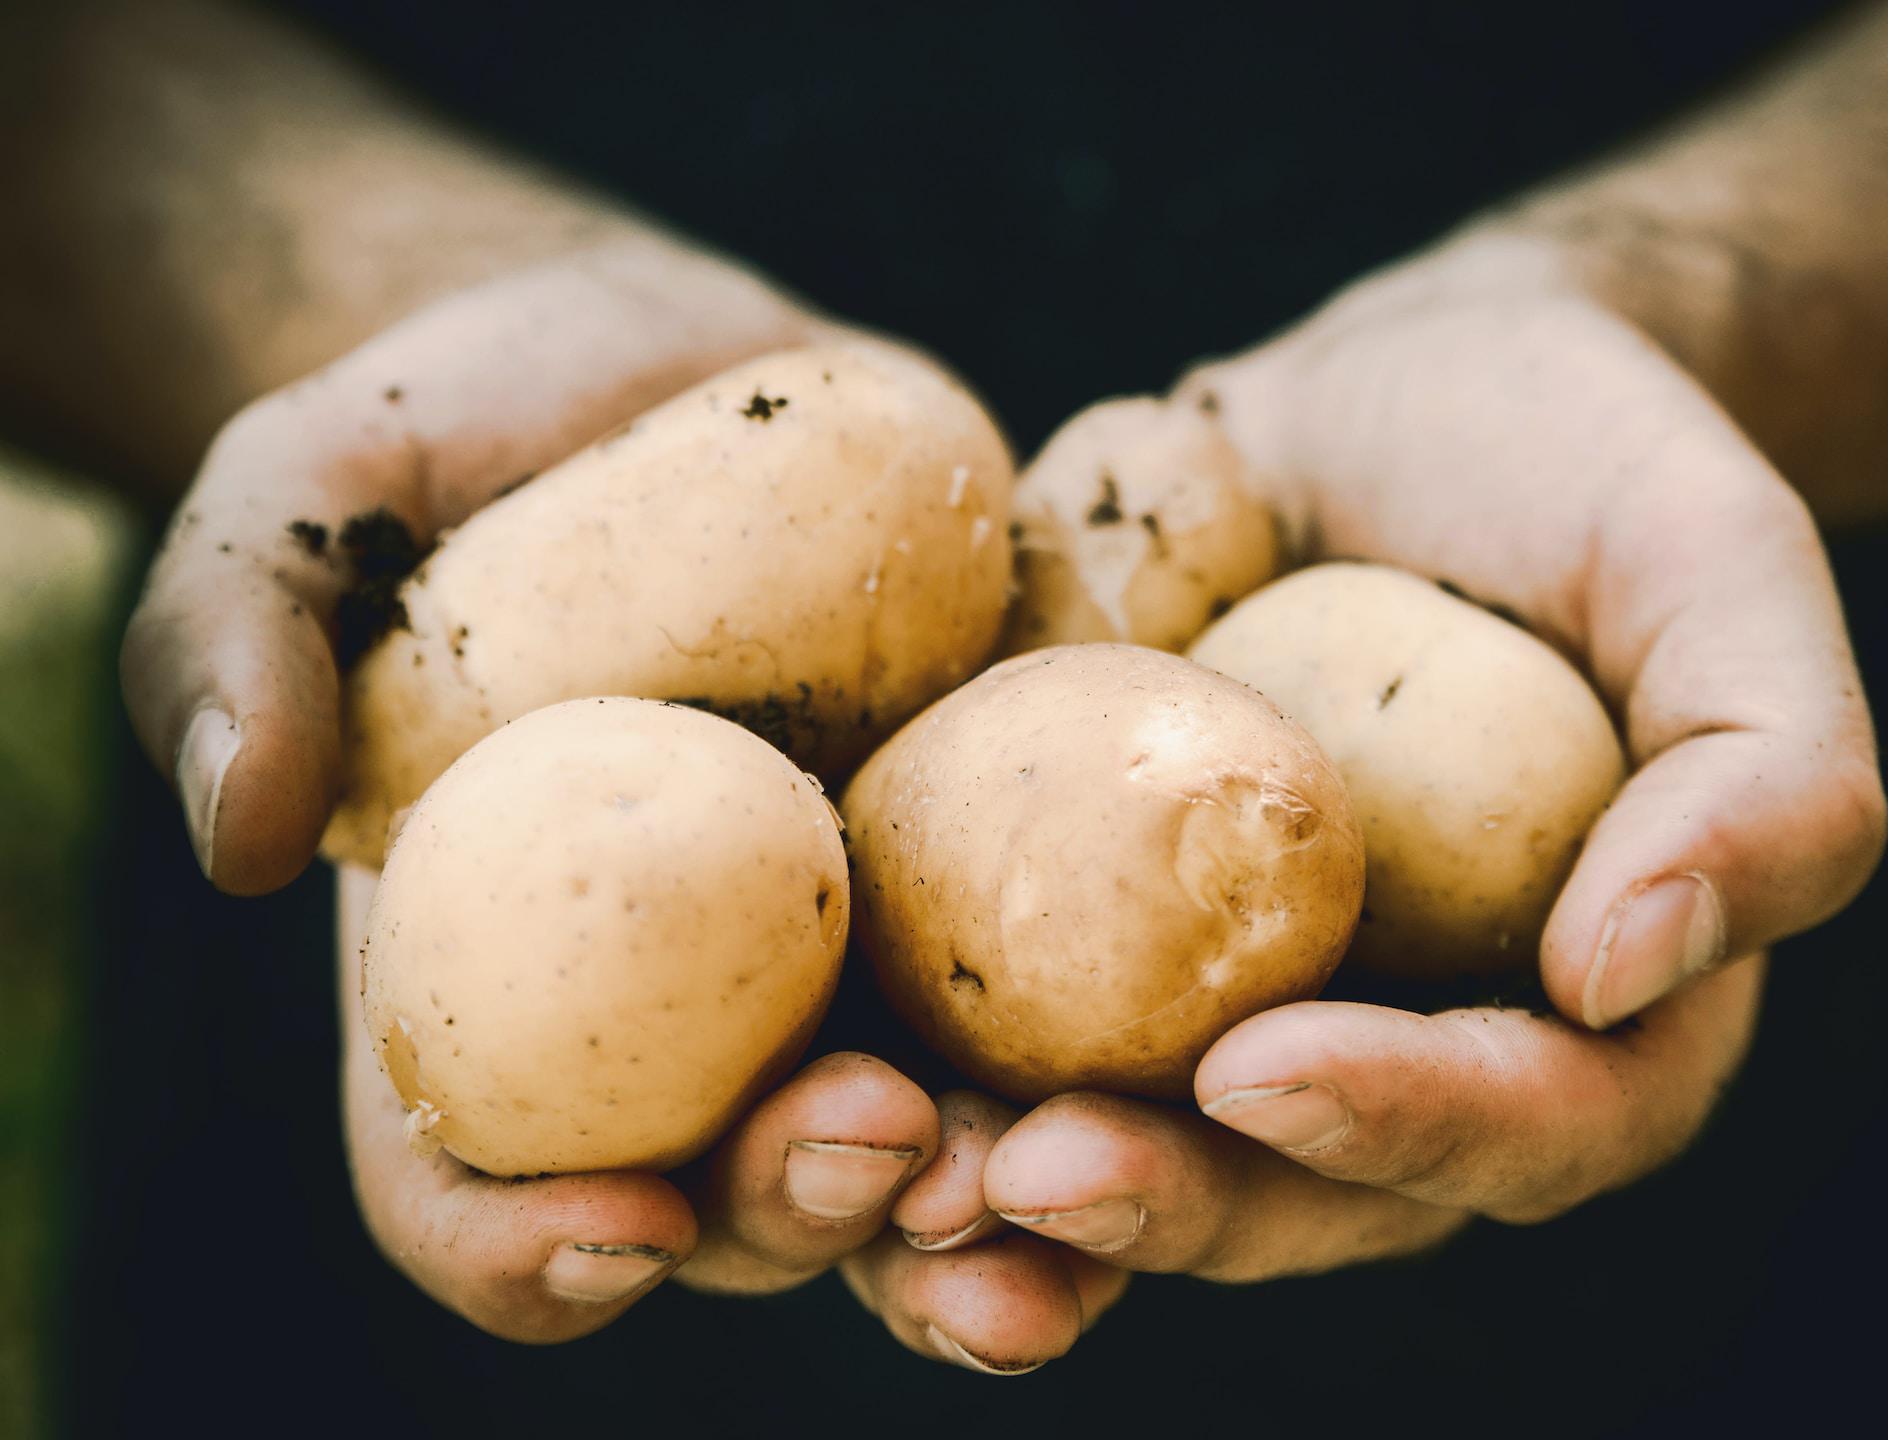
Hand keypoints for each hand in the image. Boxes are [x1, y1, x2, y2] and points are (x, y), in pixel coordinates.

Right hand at [130, 236, 1128, 1357]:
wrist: (659, 367)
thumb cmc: (452, 443)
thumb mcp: (304, 499)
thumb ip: (232, 638)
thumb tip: (241, 833)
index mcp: (486, 989)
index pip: (469, 1190)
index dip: (525, 1251)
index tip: (623, 1224)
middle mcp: (674, 1021)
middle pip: (729, 1201)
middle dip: (808, 1212)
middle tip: (882, 1139)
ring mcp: (842, 961)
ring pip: (918, 1151)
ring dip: (994, 1199)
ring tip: (1063, 1164)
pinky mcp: (985, 873)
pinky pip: (1060, 1000)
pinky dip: (1122, 1050)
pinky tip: (1200, 1042)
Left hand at [966, 229, 1879, 1291]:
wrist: (1394, 400)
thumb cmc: (1584, 472)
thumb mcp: (1722, 571)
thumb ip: (1768, 772)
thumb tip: (1632, 968)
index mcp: (1582, 1017)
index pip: (1519, 1125)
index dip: (1402, 1126)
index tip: (1269, 1070)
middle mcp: (1394, 1050)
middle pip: (1295, 1198)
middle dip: (1167, 1207)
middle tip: (1034, 1176)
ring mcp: (1223, 1009)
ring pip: (1123, 1170)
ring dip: (998, 1217)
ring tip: (892, 1187)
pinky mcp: (1077, 939)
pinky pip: (988, 1049)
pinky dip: (899, 1085)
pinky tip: (806, 1084)